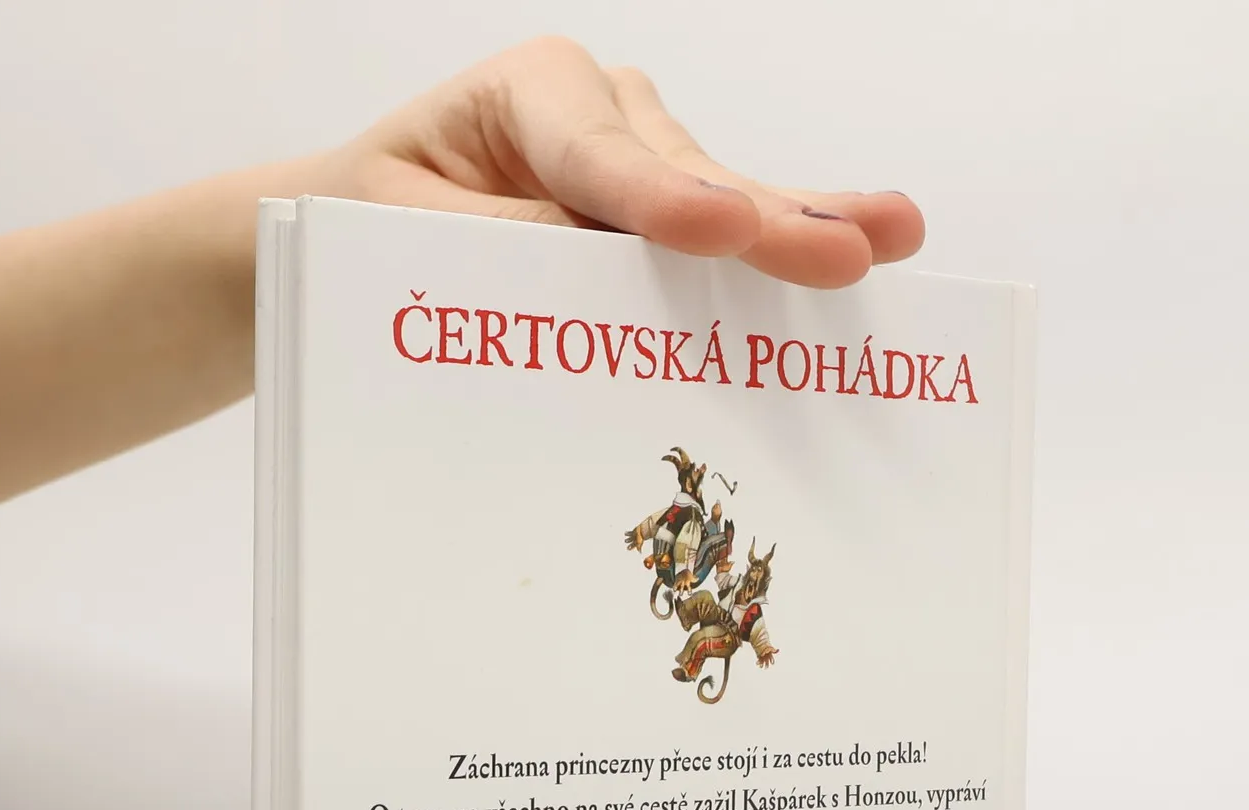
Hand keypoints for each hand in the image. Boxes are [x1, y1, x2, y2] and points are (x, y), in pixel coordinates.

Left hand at [317, 38, 924, 289]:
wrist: (367, 229)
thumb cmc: (378, 225)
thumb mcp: (408, 239)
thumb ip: (503, 251)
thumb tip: (598, 277)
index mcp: (527, 93)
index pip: (597, 161)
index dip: (660, 203)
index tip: (721, 229)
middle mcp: (605, 108)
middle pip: (688, 177)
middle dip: (763, 220)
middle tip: (841, 251)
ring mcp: (651, 156)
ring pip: (724, 203)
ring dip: (800, 231)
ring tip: (881, 242)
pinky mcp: (676, 209)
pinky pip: (734, 235)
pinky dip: (794, 248)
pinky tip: (878, 242)